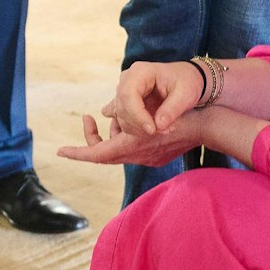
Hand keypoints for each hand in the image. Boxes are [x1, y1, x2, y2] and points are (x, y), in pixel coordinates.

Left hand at [58, 110, 204, 167]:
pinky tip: (129, 120)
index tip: (60, 150)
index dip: (77, 153)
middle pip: (105, 152)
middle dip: (92, 137)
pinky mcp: (156, 155)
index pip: (98, 155)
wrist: (209, 125)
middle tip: (86, 118)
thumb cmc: (183, 114)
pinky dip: (125, 134)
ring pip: (119, 147)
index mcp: (134, 147)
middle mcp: (138, 156)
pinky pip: (132, 147)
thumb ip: (129, 112)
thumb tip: (106, 111)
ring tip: (112, 113)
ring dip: (112, 132)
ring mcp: (148, 158)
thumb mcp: (154, 111)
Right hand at [108, 61, 204, 135]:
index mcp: (140, 72)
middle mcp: (127, 80)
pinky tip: (153, 128)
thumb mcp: (185, 94)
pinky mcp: (125, 102)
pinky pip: (122, 119)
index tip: (153, 130)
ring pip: (121, 116)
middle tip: (164, 130)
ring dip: (139, 129)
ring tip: (164, 128)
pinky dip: (135, 128)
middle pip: (122, 107)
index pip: (128, 95)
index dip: (137, 116)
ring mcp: (123, 91)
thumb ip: (172, 110)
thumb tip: (158, 126)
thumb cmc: (186, 82)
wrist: (186, 79)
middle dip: (140, 125)